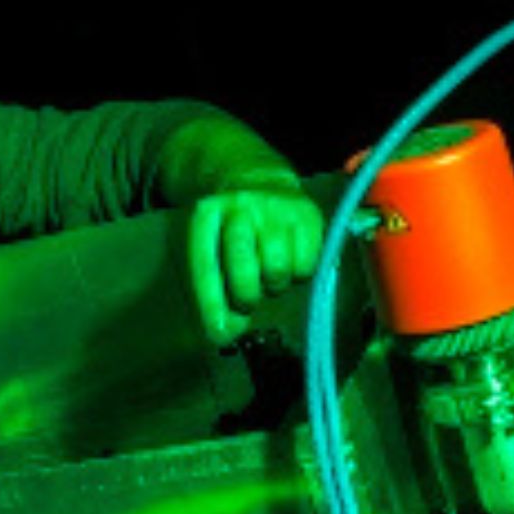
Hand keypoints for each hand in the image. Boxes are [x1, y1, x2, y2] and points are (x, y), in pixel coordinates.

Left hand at [188, 188, 324, 345]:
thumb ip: (215, 293)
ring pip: (278, 269)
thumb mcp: (211, 249)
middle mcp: (239, 206)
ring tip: (268, 274)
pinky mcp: (307, 214)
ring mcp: (275, 206)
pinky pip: (306, 265)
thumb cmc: (229, 231)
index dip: (212, 303)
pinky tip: (290, 261)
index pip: (206, 264)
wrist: (258, 179)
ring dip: (274, 285)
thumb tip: (227, 333)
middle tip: (246, 301)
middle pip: (244, 267)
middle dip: (245, 296)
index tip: (220, 333)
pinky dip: (299, 274)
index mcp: (206, 215)